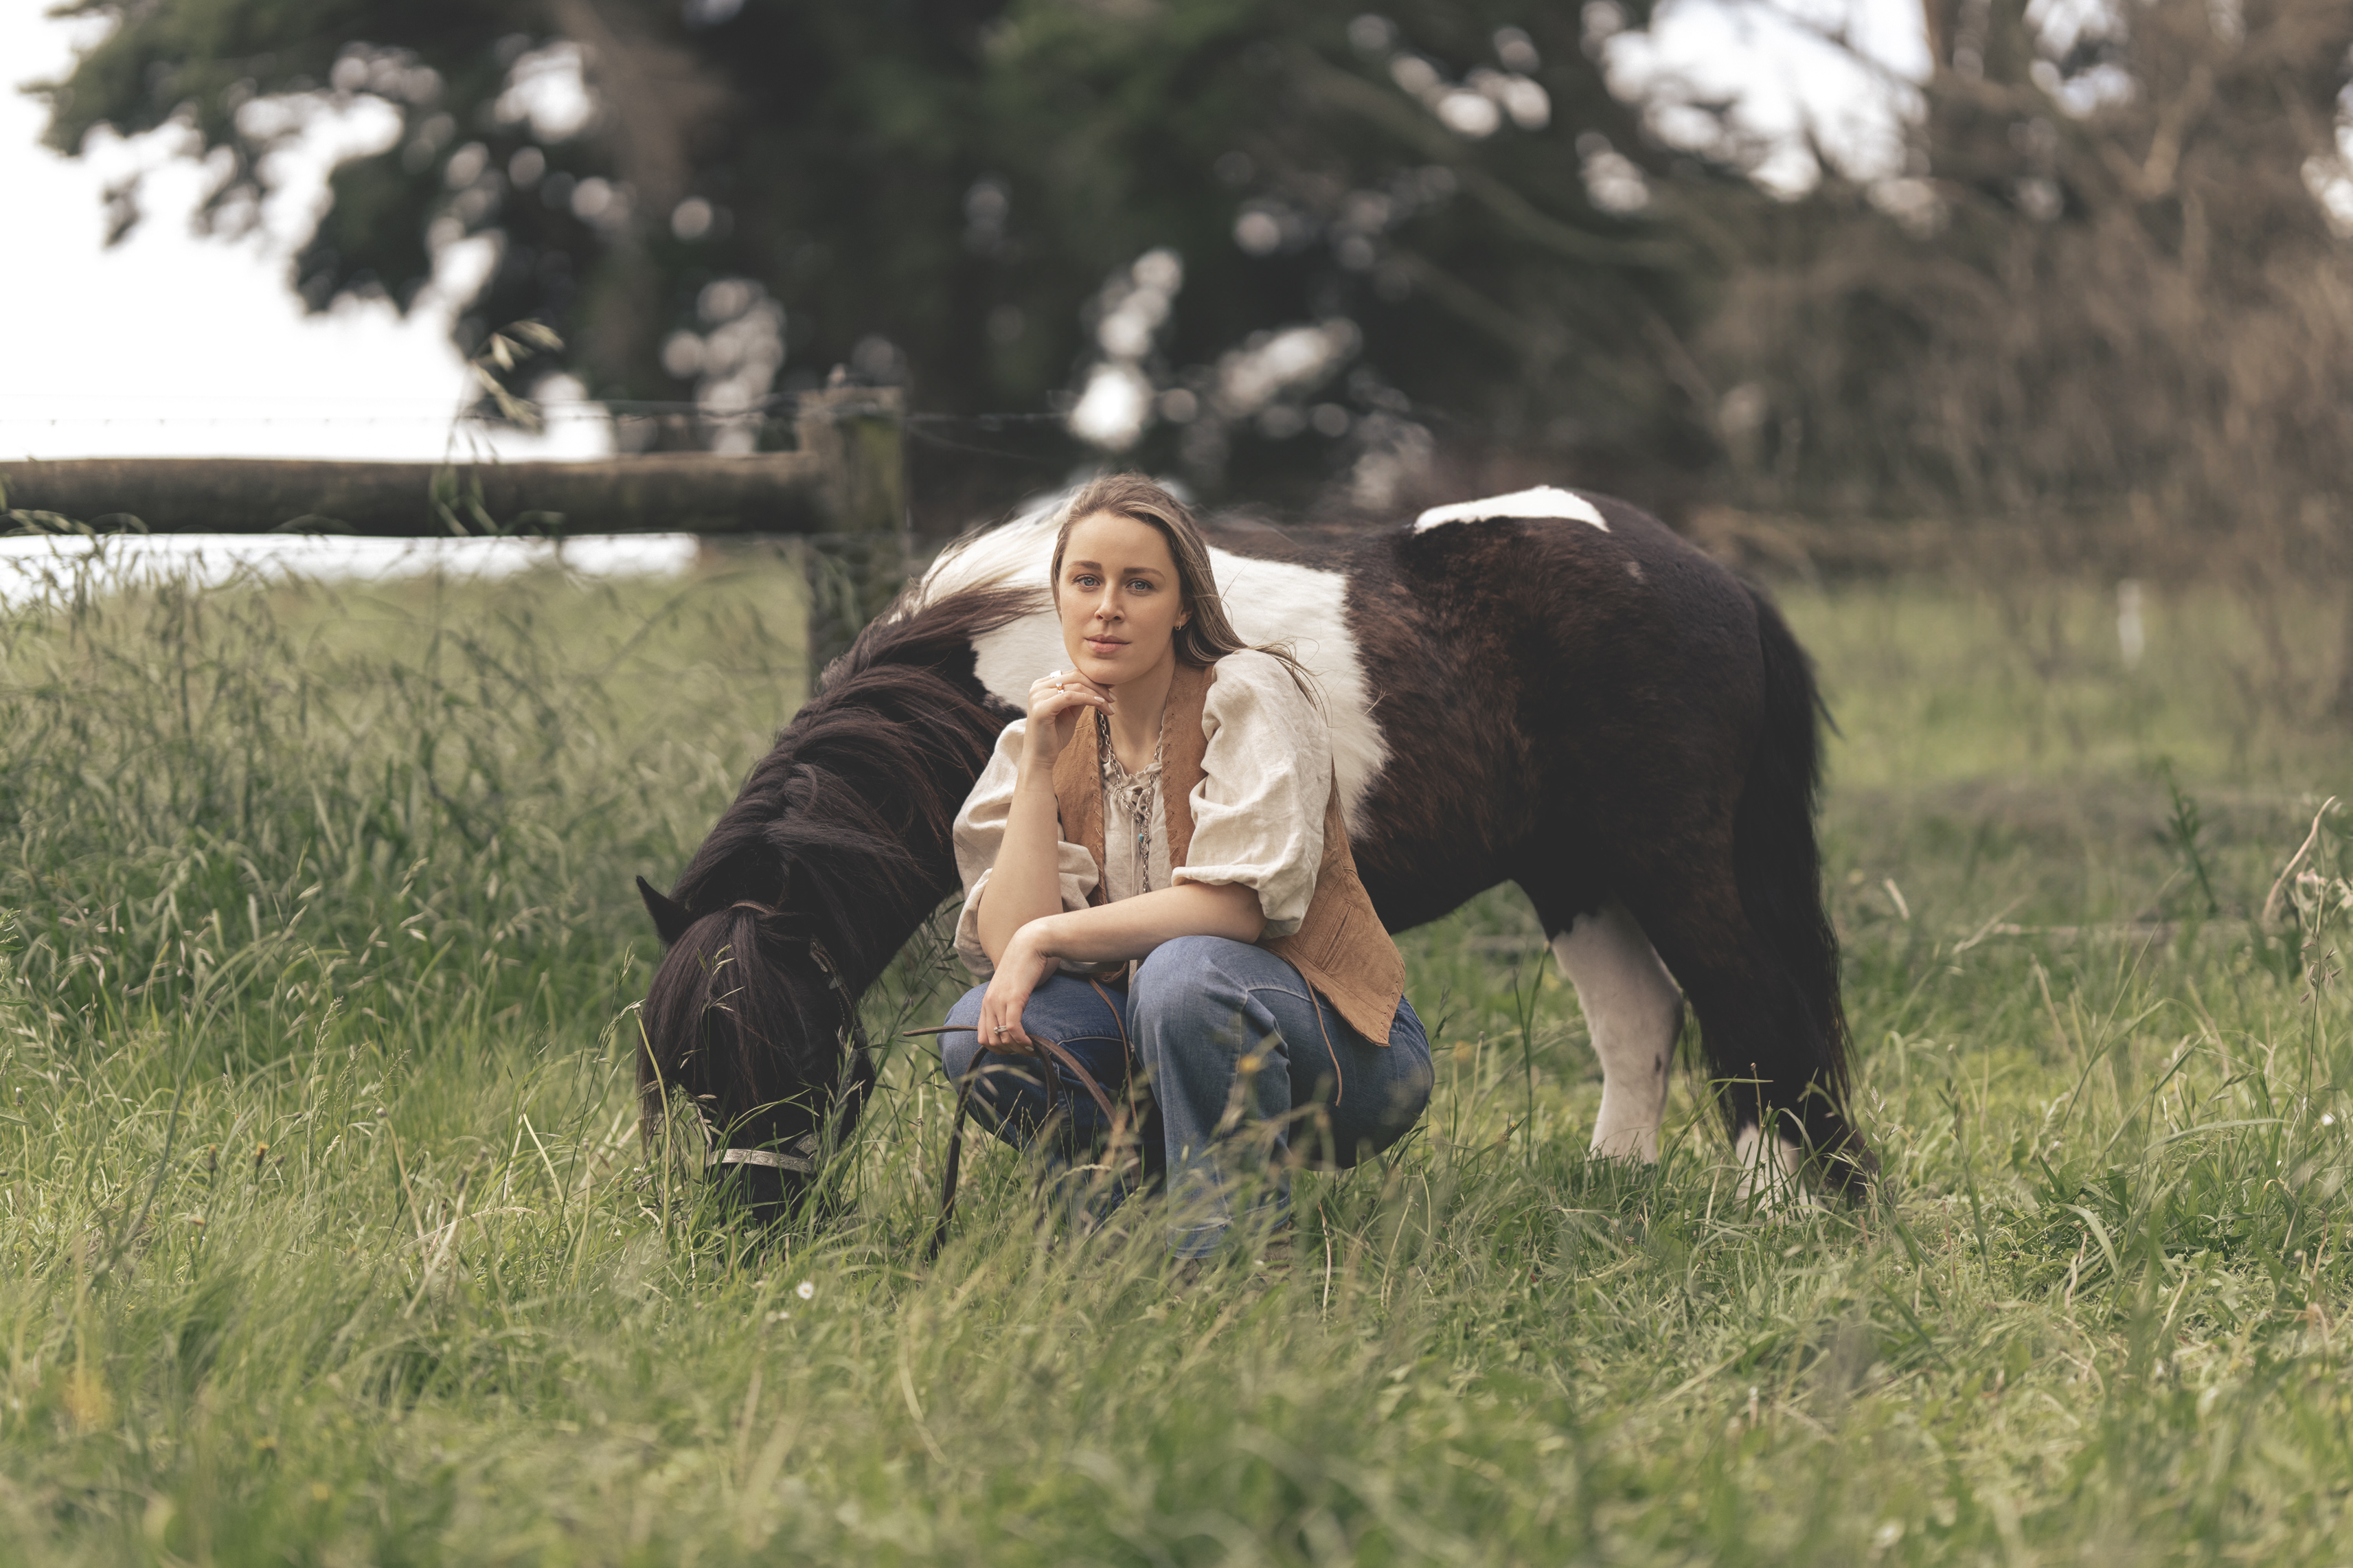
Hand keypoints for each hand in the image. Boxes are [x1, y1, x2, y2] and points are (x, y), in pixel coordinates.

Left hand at [974, 920, 1060, 1052]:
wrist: (1030, 945)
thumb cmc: (1023, 966)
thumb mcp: (1010, 987)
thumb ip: (1006, 1003)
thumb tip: (1013, 1021)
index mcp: (986, 1002)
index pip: (981, 1038)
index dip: (997, 1050)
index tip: (1013, 1049)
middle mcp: (989, 1003)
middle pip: (991, 1042)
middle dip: (1008, 1052)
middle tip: (1023, 1051)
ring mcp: (999, 1001)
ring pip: (1002, 1038)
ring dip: (1017, 1049)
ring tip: (1030, 1048)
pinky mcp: (1013, 998)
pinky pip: (1013, 1028)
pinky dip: (1022, 1040)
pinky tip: (1032, 1043)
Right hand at [1022, 667, 1112, 760]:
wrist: (1040, 757)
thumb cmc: (1055, 735)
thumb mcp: (1071, 712)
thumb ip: (1081, 697)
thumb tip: (1100, 685)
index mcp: (1043, 685)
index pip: (1073, 674)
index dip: (1094, 679)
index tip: (1111, 689)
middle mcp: (1038, 687)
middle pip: (1075, 676)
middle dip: (1098, 685)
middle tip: (1113, 698)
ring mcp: (1038, 696)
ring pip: (1075, 686)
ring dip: (1097, 694)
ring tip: (1110, 705)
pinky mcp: (1041, 707)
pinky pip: (1070, 697)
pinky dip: (1088, 698)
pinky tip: (1100, 704)